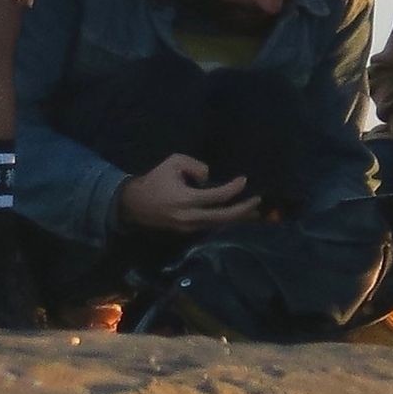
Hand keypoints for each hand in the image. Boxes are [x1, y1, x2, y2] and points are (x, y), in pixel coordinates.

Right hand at [113, 154, 262, 233]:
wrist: (134, 205)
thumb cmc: (155, 180)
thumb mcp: (173, 162)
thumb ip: (195, 166)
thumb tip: (209, 178)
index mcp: (186, 199)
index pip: (216, 197)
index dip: (233, 189)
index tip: (244, 180)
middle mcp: (190, 217)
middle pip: (223, 217)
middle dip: (243, 210)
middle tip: (259, 201)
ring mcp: (189, 227)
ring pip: (219, 225)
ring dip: (238, 218)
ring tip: (256, 212)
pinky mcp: (188, 231)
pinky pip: (211, 226)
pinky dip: (226, 220)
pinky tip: (238, 216)